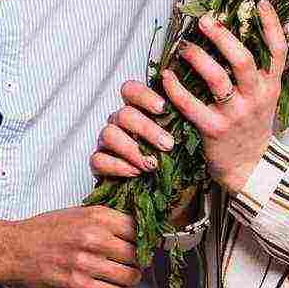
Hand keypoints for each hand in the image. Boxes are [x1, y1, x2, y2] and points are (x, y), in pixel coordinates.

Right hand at [0, 206, 140, 287]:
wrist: (13, 249)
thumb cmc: (44, 231)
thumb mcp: (77, 213)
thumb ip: (105, 220)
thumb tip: (135, 231)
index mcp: (97, 216)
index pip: (138, 228)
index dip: (143, 240)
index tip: (141, 246)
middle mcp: (94, 237)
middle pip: (137, 254)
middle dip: (137, 261)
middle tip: (130, 264)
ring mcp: (86, 262)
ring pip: (130, 276)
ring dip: (128, 280)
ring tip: (120, 278)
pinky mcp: (77, 285)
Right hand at [93, 80, 198, 225]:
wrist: (169, 197)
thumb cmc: (177, 163)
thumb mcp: (184, 139)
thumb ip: (182, 119)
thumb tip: (189, 104)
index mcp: (139, 111)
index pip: (131, 90)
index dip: (144, 96)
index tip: (162, 108)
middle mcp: (121, 123)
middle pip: (123, 114)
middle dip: (146, 129)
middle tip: (167, 144)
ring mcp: (108, 143)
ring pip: (109, 134)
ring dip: (132, 148)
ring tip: (152, 164)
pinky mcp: (100, 164)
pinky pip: (98, 159)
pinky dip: (117, 166)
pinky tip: (135, 172)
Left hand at [161, 1, 287, 194]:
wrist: (249, 167)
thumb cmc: (250, 124)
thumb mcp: (263, 96)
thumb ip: (256, 70)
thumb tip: (243, 31)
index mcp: (270, 86)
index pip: (278, 51)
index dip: (271, 25)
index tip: (259, 2)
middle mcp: (256, 98)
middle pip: (243, 60)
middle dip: (223, 37)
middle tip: (205, 21)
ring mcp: (235, 114)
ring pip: (217, 80)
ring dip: (198, 59)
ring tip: (185, 47)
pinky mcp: (214, 130)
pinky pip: (192, 105)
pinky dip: (176, 89)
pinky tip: (166, 76)